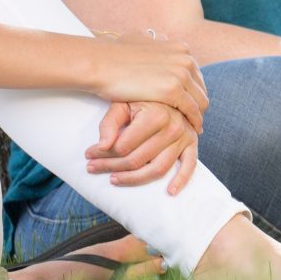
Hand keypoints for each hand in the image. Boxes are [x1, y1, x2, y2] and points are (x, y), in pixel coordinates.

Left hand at [83, 101, 201, 192]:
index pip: (124, 146)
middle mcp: (173, 127)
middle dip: (111, 166)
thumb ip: (110, 123)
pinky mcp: (192, 144)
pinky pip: (190, 166)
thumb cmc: (140, 97)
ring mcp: (184, 137)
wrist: (166, 88)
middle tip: (92, 168)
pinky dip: (181, 180)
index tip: (88, 155)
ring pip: (157, 169)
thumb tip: (101, 146)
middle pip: (137, 160)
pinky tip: (170, 192)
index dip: (102, 153)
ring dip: (133, 179)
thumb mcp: (122, 103)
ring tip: (113, 179)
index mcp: (156, 115)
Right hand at [85, 32, 207, 127]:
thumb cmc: (114, 54)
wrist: (101, 63)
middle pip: (201, 88)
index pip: (196, 75)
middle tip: (192, 120)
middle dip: (197, 104)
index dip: (192, 91)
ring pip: (200, 101)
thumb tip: (156, 38)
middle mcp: (185, 58)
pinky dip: (193, 121)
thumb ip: (153, 42)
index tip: (188, 103)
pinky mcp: (173, 89)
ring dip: (197, 116)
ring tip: (191, 128)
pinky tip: (190, 130)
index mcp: (180, 48)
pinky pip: (191, 110)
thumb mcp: (140, 39)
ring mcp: (181, 73)